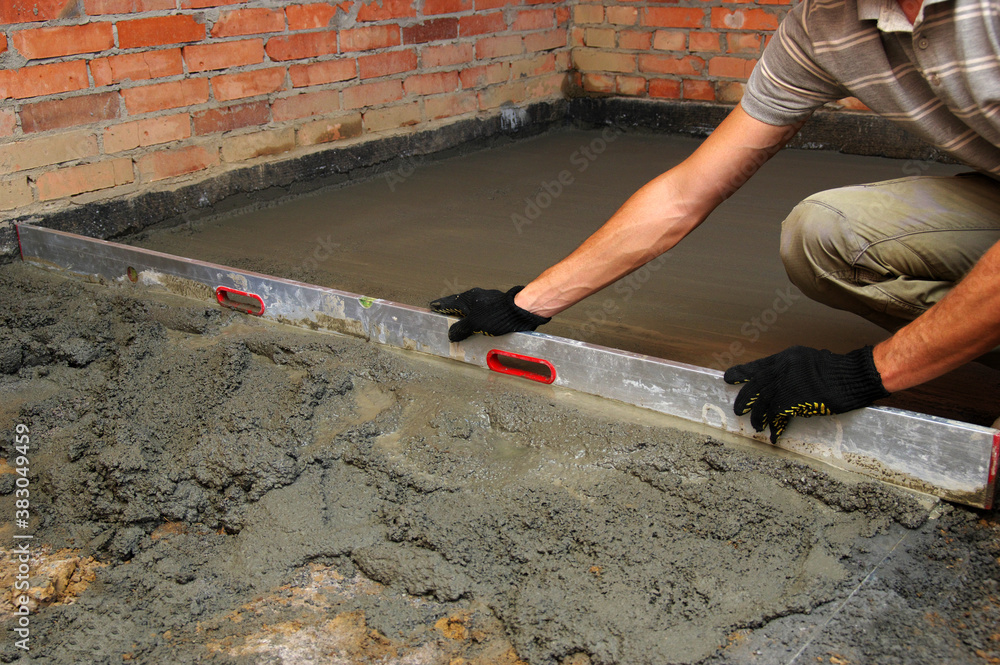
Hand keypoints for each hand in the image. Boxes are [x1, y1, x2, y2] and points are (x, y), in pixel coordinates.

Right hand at [430, 286, 550, 342]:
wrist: (521, 310)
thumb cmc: (498, 314)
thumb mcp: (474, 323)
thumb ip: (461, 329)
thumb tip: (451, 334)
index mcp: (468, 299)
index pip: (449, 302)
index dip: (440, 306)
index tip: (433, 306)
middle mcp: (477, 298)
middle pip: (461, 306)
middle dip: (453, 312)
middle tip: (446, 318)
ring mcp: (488, 302)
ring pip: (473, 310)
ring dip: (467, 318)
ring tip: (463, 327)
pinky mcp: (498, 308)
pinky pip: (484, 315)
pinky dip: (479, 321)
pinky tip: (480, 328)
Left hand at [723, 345, 888, 442]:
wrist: (850, 376)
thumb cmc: (835, 370)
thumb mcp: (807, 361)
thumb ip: (791, 370)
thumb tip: (779, 382)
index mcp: (785, 358)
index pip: (757, 366)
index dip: (741, 373)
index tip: (727, 378)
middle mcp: (781, 370)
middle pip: (754, 386)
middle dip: (744, 400)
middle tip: (738, 411)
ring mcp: (785, 385)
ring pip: (762, 403)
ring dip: (757, 417)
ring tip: (756, 426)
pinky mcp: (792, 401)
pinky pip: (776, 416)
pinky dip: (774, 427)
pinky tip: (773, 435)